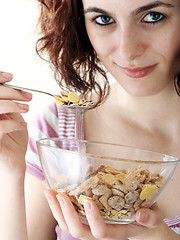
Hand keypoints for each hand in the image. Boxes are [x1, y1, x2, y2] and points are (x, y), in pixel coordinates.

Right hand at [0, 71, 31, 177]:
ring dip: (13, 105)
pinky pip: (0, 126)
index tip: (10, 77)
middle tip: (28, 97)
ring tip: (26, 108)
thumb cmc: (12, 139)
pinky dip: (13, 123)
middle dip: (11, 92)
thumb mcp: (11, 116)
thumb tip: (9, 83)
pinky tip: (22, 125)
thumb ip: (6, 102)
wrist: (13, 162)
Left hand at [44, 187, 169, 239]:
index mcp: (115, 232)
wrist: (140, 220)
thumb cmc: (146, 218)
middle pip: (77, 230)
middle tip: (59, 194)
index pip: (100, 231)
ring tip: (48, 189)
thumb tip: (142, 216)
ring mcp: (89, 223)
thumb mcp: (153, 217)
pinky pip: (67, 213)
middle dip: (66, 213)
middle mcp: (98, 230)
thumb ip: (150, 218)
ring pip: (67, 223)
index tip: (87, 199)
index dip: (92, 218)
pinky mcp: (85, 215)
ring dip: (55, 208)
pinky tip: (51, 187)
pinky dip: (57, 201)